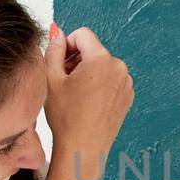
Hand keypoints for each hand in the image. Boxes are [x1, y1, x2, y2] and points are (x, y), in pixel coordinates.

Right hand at [43, 23, 133, 161]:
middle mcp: (119, 68)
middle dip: (77, 60)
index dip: (67, 45)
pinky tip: (88, 102)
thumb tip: (57, 31)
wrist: (83, 149)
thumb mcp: (51, 78)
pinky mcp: (128, 96)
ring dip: (88, 72)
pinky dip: (99, 84)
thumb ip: (54, 49)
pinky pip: (111, 79)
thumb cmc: (66, 118)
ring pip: (102, 65)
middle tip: (65, 82)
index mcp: (101, 60)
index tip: (60, 62)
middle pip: (93, 50)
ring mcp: (126, 83)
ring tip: (76, 94)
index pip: (83, 34)